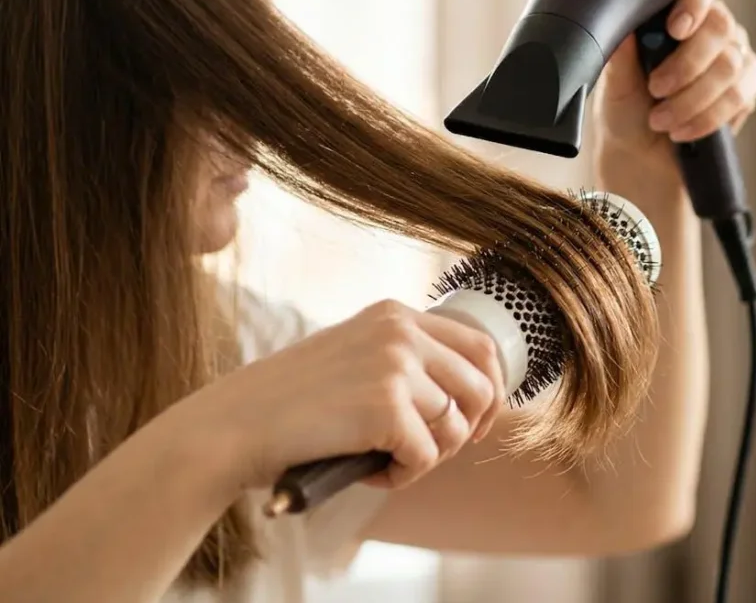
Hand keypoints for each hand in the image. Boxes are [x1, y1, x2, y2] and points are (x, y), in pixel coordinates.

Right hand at [175, 300, 504, 490]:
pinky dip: (401, 476)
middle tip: (431, 452)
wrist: (232, 426)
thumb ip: (406, 364)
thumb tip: (475, 398)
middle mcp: (401, 331)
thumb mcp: (355, 358)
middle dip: (466, 430)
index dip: (489, 390)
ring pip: (456, 426)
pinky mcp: (387, 407)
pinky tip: (367, 471)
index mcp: (395, 314)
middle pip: (481, 387)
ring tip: (386, 461)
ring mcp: (396, 366)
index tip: (476, 421)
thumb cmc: (290, 404)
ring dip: (427, 456)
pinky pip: (425, 456)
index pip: (480, 345)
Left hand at [591, 0, 755, 182]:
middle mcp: (712, 27)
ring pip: (730, 65)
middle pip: (720, 26)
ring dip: (692, 99)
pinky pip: (739, 96)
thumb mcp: (614, 81)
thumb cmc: (626, 108)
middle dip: (687, 64)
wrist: (640, 154)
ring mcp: (735, 55)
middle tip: (656, 89)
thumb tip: (622, 25)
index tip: (675, 29)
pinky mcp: (746, 88)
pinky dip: (707, 117)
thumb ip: (621, 53)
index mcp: (680, 9)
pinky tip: (683, 130)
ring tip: (662, 120)